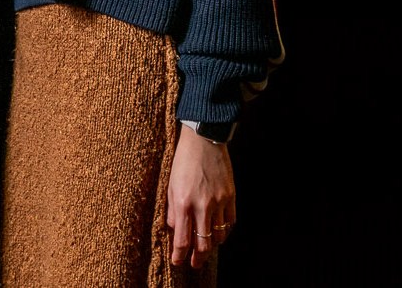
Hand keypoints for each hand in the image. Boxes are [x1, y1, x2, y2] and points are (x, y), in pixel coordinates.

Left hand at [166, 126, 235, 268]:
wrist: (204, 138)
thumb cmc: (183, 160)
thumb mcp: (170, 185)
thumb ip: (173, 211)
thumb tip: (175, 230)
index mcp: (183, 202)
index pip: (182, 240)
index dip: (179, 256)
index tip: (177, 262)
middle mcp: (202, 205)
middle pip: (203, 244)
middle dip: (198, 258)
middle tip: (194, 262)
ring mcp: (219, 201)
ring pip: (218, 236)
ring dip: (211, 244)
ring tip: (206, 245)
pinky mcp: (231, 195)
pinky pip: (230, 222)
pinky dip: (224, 231)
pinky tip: (218, 231)